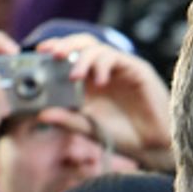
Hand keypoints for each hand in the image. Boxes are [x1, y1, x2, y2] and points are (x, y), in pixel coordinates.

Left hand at [37, 35, 171, 166]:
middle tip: (52, 54)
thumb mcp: (89, 128)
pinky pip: (117, 58)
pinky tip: (100, 81)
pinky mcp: (137, 70)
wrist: (154, 147)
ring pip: (98, 48)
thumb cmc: (125, 137)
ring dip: (83, 59)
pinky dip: (104, 66)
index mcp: (90, 80)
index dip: (55, 49)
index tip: (38, 53)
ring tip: (75, 76)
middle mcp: (104, 70)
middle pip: (82, 44)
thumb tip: (40, 114)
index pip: (70, 55)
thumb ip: (67, 119)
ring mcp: (121, 69)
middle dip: (65, 45)